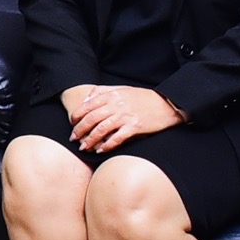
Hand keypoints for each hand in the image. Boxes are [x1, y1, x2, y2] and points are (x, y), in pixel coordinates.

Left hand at [67, 85, 183, 153]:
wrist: (166, 103)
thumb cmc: (143, 98)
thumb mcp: (122, 89)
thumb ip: (102, 92)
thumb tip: (85, 99)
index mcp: (112, 95)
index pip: (87, 106)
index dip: (76, 116)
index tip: (72, 124)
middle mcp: (117, 105)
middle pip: (91, 118)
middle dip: (79, 130)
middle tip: (73, 138)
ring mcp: (125, 116)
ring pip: (101, 129)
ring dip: (90, 139)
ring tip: (83, 147)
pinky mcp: (135, 127)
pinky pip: (116, 138)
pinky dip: (107, 145)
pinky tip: (101, 149)